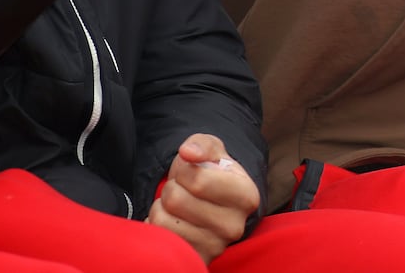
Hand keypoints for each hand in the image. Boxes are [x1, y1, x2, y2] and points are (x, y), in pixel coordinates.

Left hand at [146, 135, 259, 262]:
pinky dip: (159, 225)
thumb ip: (201, 144)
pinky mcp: (196, 260)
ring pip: (163, 219)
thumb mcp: (211, 151)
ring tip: (180, 206)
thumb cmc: (212, 173)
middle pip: (176, 199)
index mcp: (246, 196)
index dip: (184, 170)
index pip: (197, 180)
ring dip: (163, 207)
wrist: (212, 204)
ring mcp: (214, 247)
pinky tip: (174, 222)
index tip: (192, 172)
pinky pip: (159, 238)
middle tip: (184, 190)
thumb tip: (188, 152)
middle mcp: (234, 226)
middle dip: (172, 188)